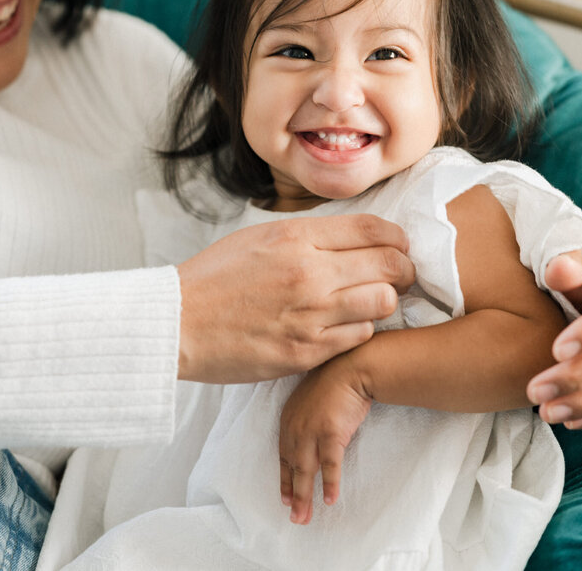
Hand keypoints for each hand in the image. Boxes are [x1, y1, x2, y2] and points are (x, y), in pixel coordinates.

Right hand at [177, 214, 412, 382]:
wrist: (178, 324)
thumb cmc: (213, 279)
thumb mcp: (257, 238)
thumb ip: (307, 236)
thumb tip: (352, 238)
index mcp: (295, 237)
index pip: (374, 230)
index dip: (397, 239)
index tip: (398, 247)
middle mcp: (309, 272)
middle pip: (390, 265)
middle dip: (403, 270)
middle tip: (400, 277)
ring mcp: (310, 314)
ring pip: (383, 303)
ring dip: (383, 302)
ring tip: (370, 304)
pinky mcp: (306, 351)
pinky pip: (359, 337)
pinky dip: (359, 330)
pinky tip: (343, 326)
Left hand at [279, 359, 371, 523]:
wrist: (351, 366)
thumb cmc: (336, 380)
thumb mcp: (312, 400)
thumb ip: (307, 419)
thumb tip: (311, 436)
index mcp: (289, 419)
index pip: (283, 454)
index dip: (284, 478)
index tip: (284, 497)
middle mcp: (295, 427)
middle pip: (292, 467)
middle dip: (293, 495)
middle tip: (295, 518)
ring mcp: (311, 430)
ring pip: (305, 471)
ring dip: (305, 497)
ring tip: (304, 518)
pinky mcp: (330, 432)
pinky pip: (330, 465)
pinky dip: (330, 483)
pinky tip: (330, 500)